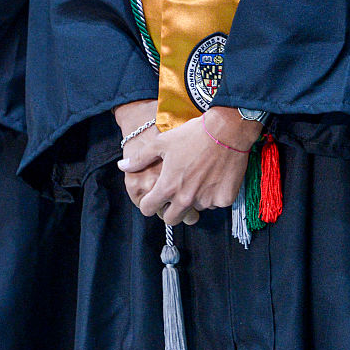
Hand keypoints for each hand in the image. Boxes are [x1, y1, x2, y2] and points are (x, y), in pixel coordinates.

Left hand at [120, 107, 262, 225]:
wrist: (227, 130)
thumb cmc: (193, 135)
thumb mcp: (162, 142)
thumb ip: (140, 158)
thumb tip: (122, 166)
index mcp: (168, 186)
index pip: (149, 209)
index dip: (148, 204)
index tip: (154, 198)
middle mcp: (186, 198)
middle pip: (171, 219)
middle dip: (169, 210)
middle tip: (175, 196)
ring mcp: (206, 201)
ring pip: (195, 210)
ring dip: (193, 201)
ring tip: (198, 179)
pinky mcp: (224, 199)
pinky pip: (214, 203)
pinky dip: (212, 195)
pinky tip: (214, 178)